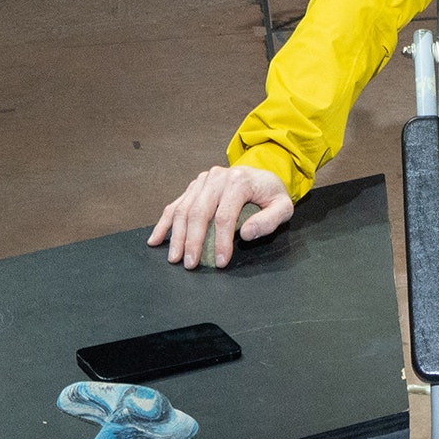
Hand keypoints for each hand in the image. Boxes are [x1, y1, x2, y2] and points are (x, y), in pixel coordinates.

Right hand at [148, 164, 294, 267]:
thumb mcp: (283, 206)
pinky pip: (175, 205)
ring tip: (174, 258)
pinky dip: (164, 223)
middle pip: (198, 212)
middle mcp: (217, 178)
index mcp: (238, 182)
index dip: (221, 241)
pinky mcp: (193, 187)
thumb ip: (269, 221)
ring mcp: (202, 181)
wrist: (262, 174)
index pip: (224, 216)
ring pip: (183, 209)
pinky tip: (155, 240)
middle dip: (193, 241)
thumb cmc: (271, 194)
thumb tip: (246, 234)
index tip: (220, 262)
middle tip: (190, 264)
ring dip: (176, 235)